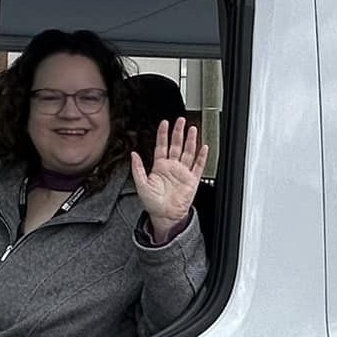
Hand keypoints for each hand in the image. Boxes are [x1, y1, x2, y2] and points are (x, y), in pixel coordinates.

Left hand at [131, 119, 208, 241]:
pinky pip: (198, 166)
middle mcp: (172, 167)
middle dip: (178, 132)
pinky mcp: (192, 180)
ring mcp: (183, 172)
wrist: (164, 216)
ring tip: (192, 129)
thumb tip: (133, 154)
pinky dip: (202, 157)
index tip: (165, 123)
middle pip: (176, 145)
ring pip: (188, 152)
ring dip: (190, 141)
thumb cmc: (152, 203)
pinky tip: (203, 147)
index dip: (163, 134)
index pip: (162, 146)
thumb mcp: (141, 184)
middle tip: (180, 121)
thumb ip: (137, 168)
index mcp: (159, 167)